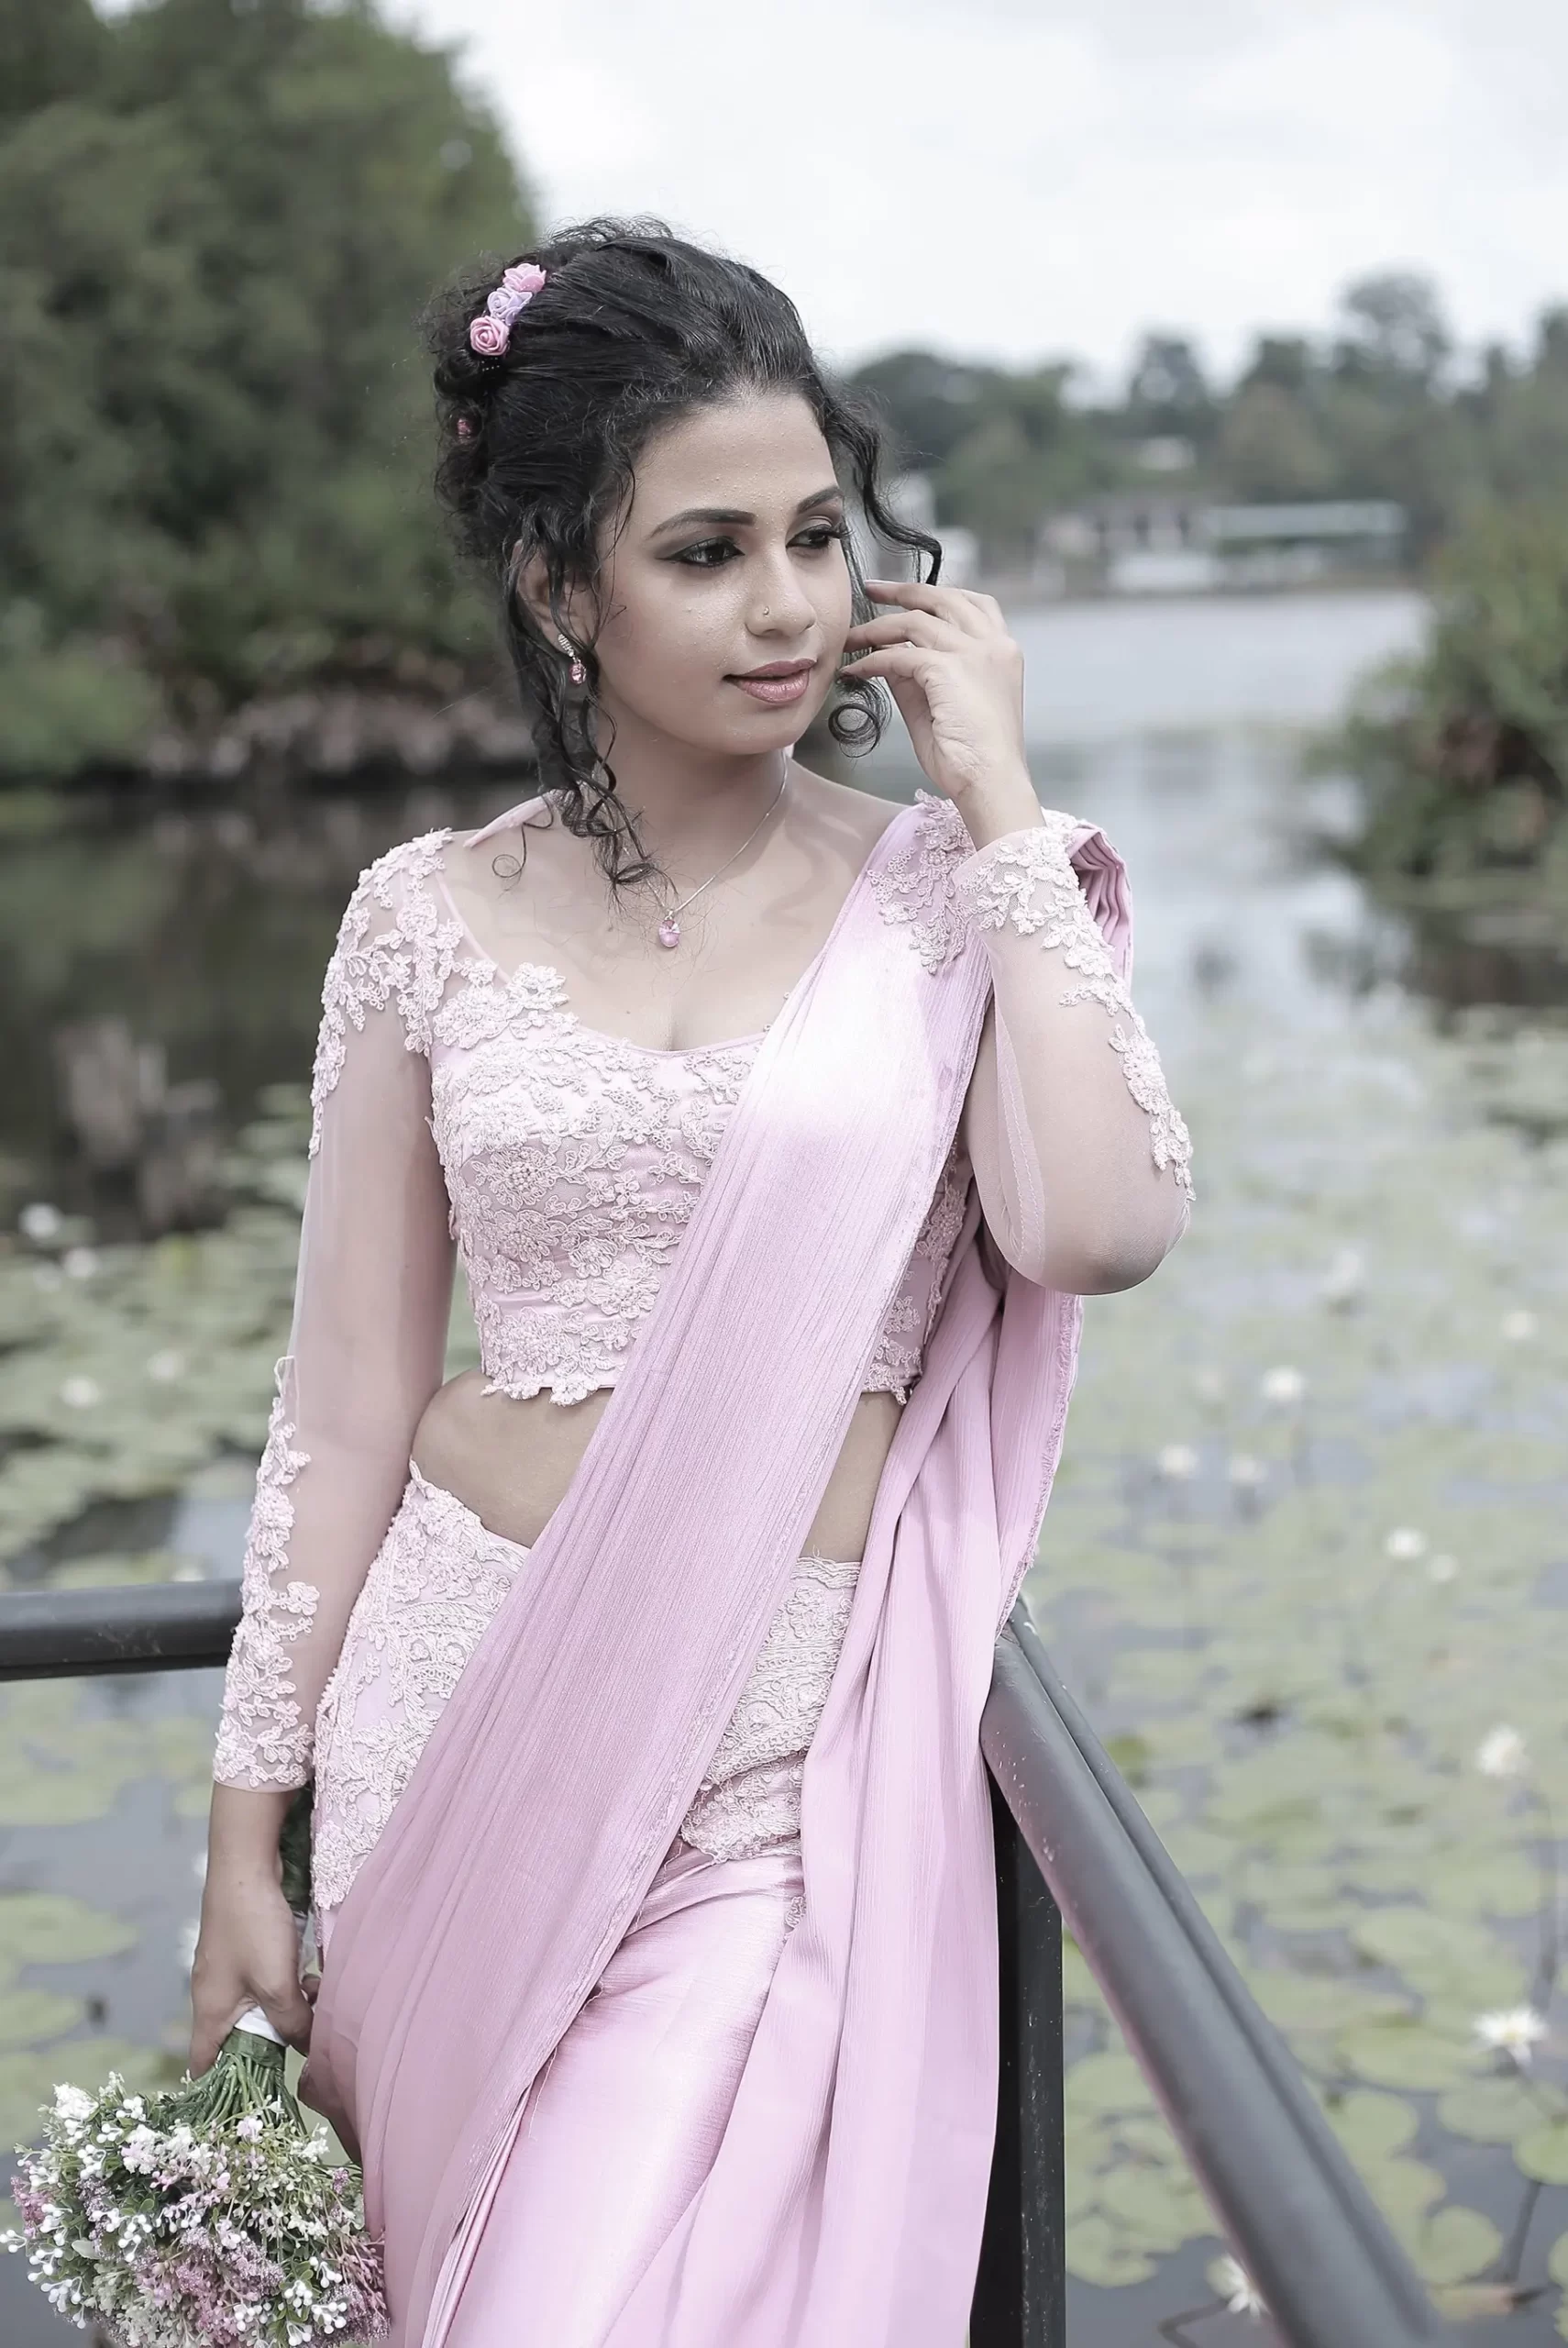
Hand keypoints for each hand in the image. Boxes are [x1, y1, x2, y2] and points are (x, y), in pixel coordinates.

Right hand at [189, 1866, 313, 2074]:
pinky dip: (287, 1986)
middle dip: (270, 2046)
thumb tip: (308, 2047)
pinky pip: (264, 1984)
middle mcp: (213, 1996)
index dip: (222, 2091)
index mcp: (209, 2013)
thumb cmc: (254, 1927)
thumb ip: (292, 2024)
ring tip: (314, 2003)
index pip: (203, 2068)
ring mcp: (227, 1972)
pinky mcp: (243, 1951)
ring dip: (287, 2012)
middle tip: (302, 2046)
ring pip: (257, 2010)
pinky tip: (311, 1977)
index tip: (251, 2102)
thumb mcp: (277, 1985)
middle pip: (237, 2040)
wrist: (246, 1863)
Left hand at [840, 581, 1037, 841]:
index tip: (905, 595)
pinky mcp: (948, 670)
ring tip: (851, 638)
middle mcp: (993, 645)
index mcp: (1002, 651)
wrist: (992, 784)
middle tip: (871, 589)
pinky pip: (899, 655)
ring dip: (877, 627)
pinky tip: (856, 671)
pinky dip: (873, 660)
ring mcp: (974, 654)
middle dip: (903, 590)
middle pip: (943, 598)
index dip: (936, 593)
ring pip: (915, 621)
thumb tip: (888, 654)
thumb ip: (919, 676)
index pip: (973, 603)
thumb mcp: (942, 705)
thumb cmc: (972, 758)